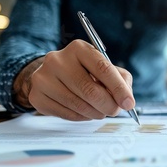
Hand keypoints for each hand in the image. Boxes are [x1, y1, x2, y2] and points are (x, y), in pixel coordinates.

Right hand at [14, 40, 134, 120]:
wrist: (50, 75)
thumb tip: (126, 100)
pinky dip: (82, 117)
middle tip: (115, 111)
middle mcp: (58, 60)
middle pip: (90, 90)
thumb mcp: (103, 68)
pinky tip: (84, 112)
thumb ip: (120, 79)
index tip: (129, 103)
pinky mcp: (37, 96)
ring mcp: (44, 78)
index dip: (118, 89)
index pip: (103, 68)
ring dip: (96, 113)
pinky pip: (67, 114)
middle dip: (108, 105)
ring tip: (100, 111)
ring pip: (79, 105)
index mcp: (79, 48)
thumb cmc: (83, 72)